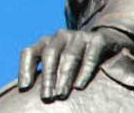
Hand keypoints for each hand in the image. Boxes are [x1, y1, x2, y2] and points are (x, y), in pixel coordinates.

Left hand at [17, 28, 133, 101]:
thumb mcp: (59, 65)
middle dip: (47, 77)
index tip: (24, 88)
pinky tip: (80, 86)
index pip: (30, 52)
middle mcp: (61, 36)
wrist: (108, 42)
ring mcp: (79, 36)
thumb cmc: (77, 61)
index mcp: (46, 42)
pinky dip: (85, 71)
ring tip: (61, 95)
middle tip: (46, 97)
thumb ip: (47, 75)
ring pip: (69, 56)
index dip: (25, 69)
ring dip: (64, 76)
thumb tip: (26, 95)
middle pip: (50, 55)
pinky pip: (90, 55)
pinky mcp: (98, 39)